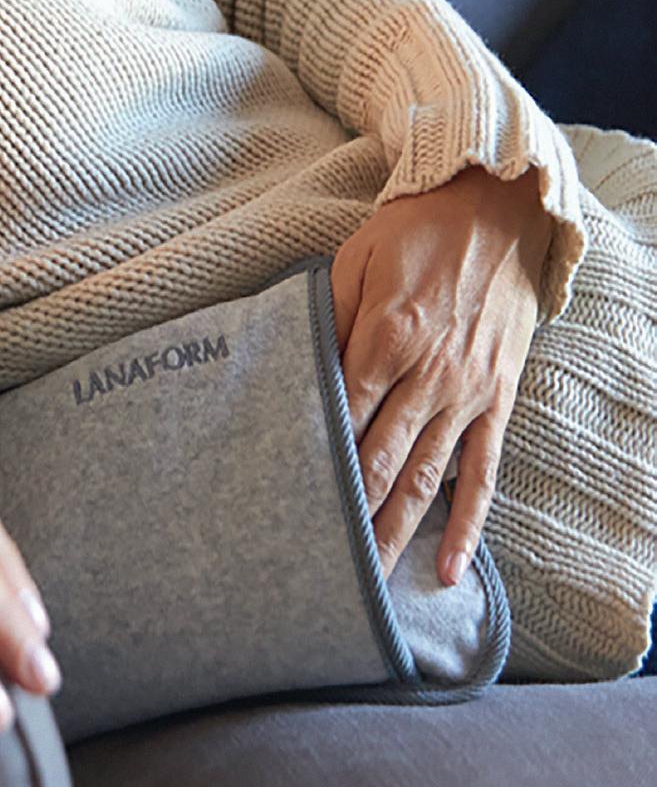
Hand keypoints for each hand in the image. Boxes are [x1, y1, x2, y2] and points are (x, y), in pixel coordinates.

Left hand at [330, 165, 552, 585]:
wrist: (498, 207)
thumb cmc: (416, 232)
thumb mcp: (355, 263)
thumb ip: (325, 322)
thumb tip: (297, 373)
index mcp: (386, 341)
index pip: (341, 422)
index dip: (314, 467)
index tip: (288, 507)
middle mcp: (430, 377)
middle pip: (378, 464)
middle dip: (347, 516)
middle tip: (317, 564)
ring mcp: (468, 395)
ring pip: (425, 480)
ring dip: (395, 532)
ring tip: (367, 580)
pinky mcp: (496, 401)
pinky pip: (482, 473)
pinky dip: (467, 523)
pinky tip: (447, 567)